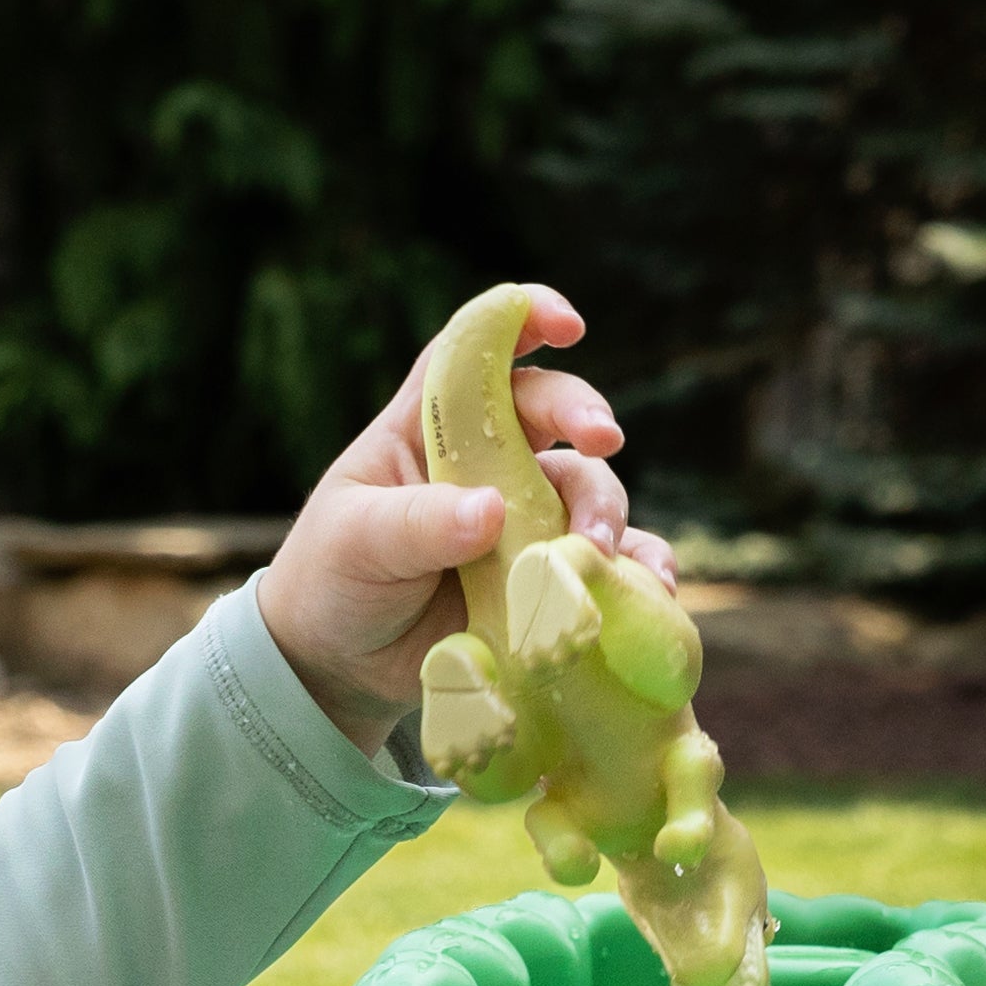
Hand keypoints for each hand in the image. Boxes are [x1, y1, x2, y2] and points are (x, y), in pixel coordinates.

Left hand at [251, 286, 678, 755]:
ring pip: (584, 487)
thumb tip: (492, 511)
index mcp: (430, 424)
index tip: (567, 327)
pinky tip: (653, 585)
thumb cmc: (332, 581)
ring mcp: (518, 513)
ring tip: (597, 552)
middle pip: (552, 409)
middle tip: (602, 443)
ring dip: (605, 509)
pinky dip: (632, 568)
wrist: (336, 665)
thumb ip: (417, 524)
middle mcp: (485, 456)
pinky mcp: (538, 572)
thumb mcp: (356, 543)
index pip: (478, 348)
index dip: (525, 319)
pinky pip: (598, 561)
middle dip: (585, 417)